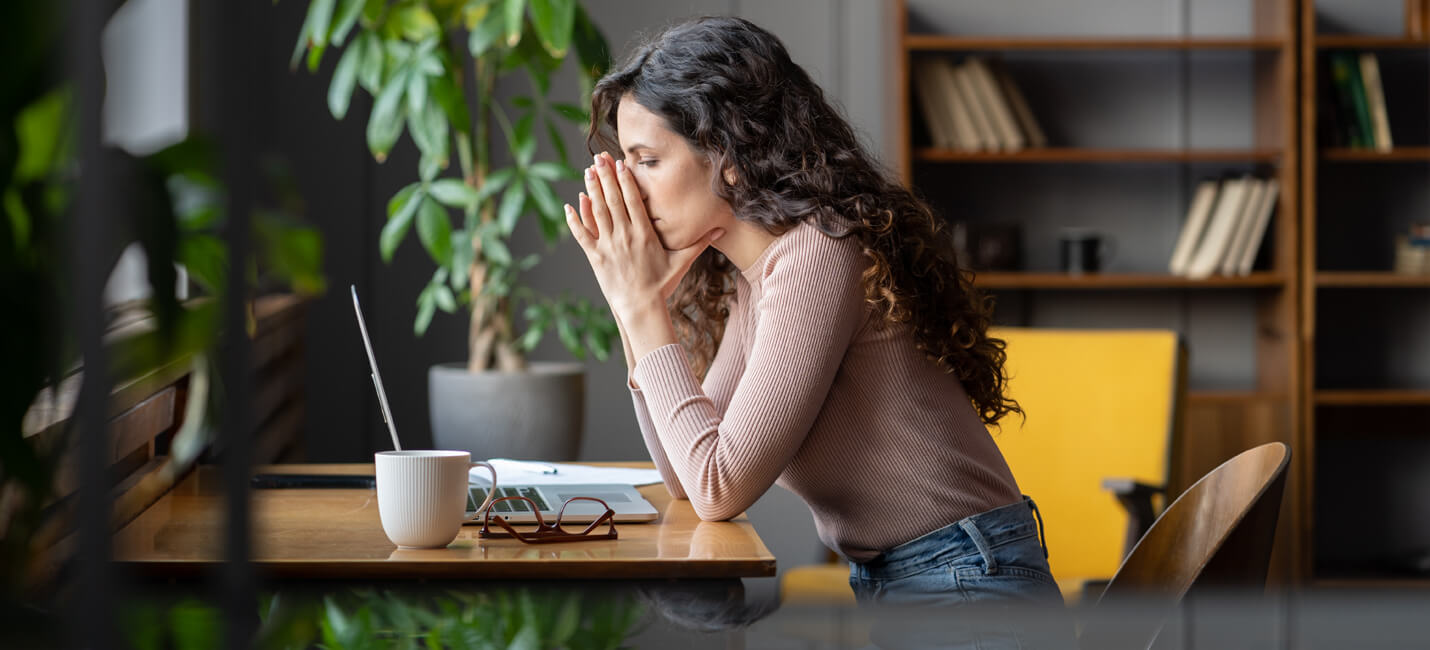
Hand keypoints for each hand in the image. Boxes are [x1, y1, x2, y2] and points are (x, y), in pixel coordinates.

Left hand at [565, 152, 721, 320]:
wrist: (641, 309)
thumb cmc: (661, 285)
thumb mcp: (681, 262)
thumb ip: (698, 243)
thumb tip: (721, 229)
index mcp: (644, 233)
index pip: (633, 200)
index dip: (625, 180)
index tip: (620, 163)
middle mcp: (625, 236)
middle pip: (613, 200)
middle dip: (606, 176)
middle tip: (599, 157)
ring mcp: (608, 246)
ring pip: (597, 212)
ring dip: (591, 190)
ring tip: (587, 171)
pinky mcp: (596, 258)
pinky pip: (583, 235)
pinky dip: (575, 220)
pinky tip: (570, 205)